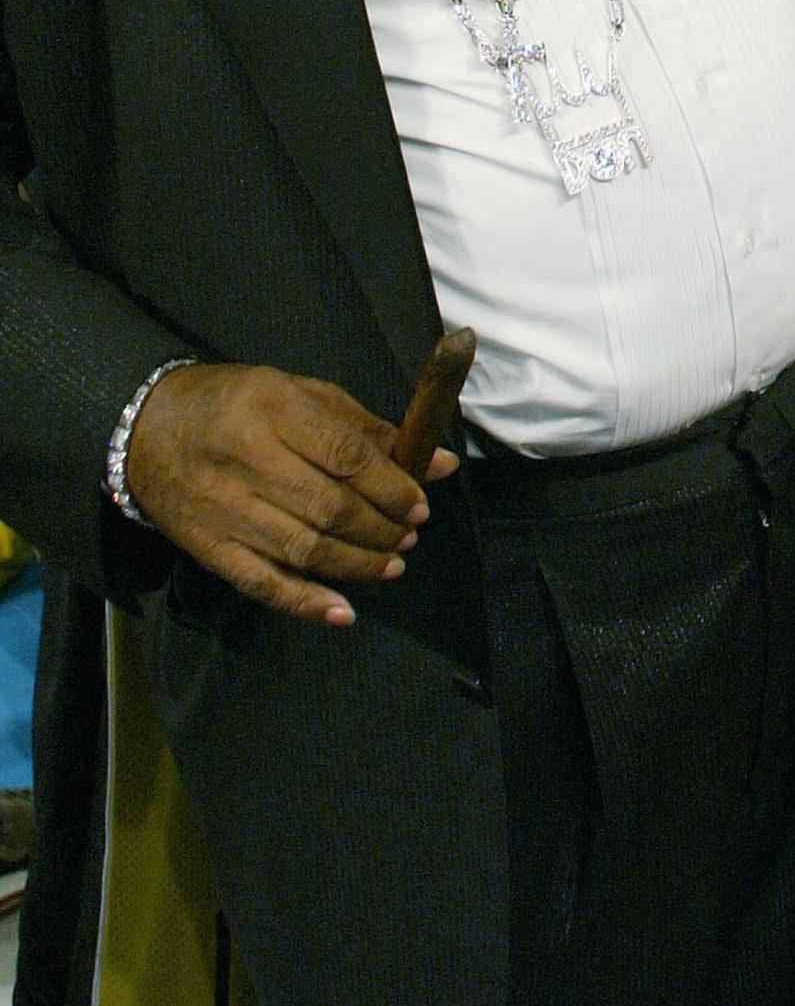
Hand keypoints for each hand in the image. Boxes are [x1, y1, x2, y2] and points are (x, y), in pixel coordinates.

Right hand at [126, 362, 457, 626]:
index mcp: (273, 407)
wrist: (146, 428)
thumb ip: (367, 430)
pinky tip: (344, 612)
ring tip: (391, 565)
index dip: (391, 487)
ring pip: (303, 548)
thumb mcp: (300, 393)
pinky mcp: (208, 548)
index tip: (420, 504)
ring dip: (357, 565)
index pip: (346, 456)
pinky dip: (306, 602)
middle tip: (409, 536)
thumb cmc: (236, 402)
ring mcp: (224, 509)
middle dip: (380, 528)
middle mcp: (247, 458)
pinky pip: (262, 583)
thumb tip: (438, 465)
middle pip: (329, 507)